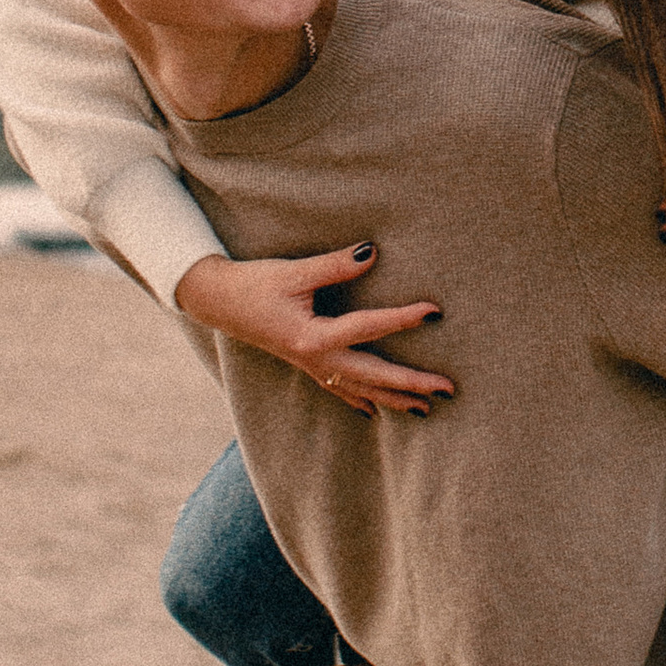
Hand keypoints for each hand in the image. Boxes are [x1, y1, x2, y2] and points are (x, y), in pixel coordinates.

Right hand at [174, 249, 454, 413]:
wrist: (216, 301)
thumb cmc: (255, 284)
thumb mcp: (294, 272)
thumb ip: (335, 265)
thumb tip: (372, 253)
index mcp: (314, 337)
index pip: (368, 328)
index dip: (403, 318)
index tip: (435, 311)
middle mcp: (316, 360)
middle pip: (373, 376)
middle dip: (412, 384)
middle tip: (449, 389)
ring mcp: (311, 368)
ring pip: (360, 390)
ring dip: (393, 399)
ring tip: (427, 408)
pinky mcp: (305, 365)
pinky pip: (339, 391)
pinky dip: (360, 401)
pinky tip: (374, 413)